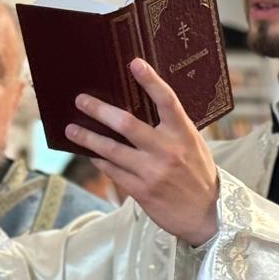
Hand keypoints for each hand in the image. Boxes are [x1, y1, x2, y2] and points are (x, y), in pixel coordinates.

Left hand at [66, 59, 219, 247]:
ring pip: (111, 149)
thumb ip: (173, 129)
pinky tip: (91, 154)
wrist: (207, 216)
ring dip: (87, 138)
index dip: (150, 81)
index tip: (134, 63)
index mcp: (184, 134)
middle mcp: (167, 150)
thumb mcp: (194, 146)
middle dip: (99, 110)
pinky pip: (112, 171)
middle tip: (80, 99)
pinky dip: (99, 160)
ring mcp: (152, 172)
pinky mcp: (141, 191)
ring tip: (71, 128)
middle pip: (127, 124)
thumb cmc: (199, 175)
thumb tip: (145, 108)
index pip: (166, 101)